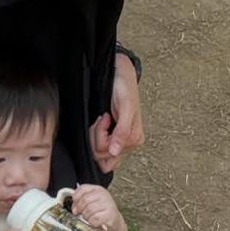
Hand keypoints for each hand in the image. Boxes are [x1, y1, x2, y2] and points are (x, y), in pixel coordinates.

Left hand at [70, 184, 125, 230]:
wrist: (114, 220)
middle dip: (80, 208)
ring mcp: (108, 204)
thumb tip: (75, 209)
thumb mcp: (91, 202)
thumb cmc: (100, 211)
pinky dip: (92, 222)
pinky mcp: (110, 215)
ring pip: (89, 210)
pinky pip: (95, 219)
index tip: (75, 204)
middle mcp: (103, 195)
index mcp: (97, 189)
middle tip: (80, 213)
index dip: (76, 196)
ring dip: (86, 216)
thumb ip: (80, 202)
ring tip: (89, 218)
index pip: (83, 188)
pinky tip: (94, 222)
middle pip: (85, 199)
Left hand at [89, 52, 144, 173]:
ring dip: (96, 133)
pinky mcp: (111, 134)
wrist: (120, 74)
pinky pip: (99, 146)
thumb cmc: (125, 87)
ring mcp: (118, 139)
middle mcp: (127, 142)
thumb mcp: (126, 108)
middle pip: (102, 156)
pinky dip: (95, 134)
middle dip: (97, 136)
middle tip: (102, 118)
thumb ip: (122, 131)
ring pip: (98, 152)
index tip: (104, 120)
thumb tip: (116, 151)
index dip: (101, 139)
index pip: (109, 155)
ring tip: (102, 118)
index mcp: (134, 138)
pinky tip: (101, 121)